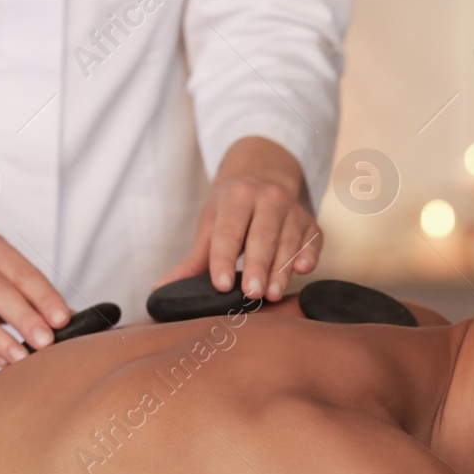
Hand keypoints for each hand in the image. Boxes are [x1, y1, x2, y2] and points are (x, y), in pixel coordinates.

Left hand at [156, 136, 322, 301]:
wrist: (264, 179)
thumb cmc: (232, 210)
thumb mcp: (210, 226)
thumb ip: (193, 261)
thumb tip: (160, 290)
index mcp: (237, 196)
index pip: (229, 230)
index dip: (224, 258)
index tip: (220, 284)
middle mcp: (269, 198)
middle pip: (262, 236)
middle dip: (257, 266)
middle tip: (251, 294)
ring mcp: (293, 210)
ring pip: (288, 241)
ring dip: (281, 270)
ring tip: (271, 295)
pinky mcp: (311, 224)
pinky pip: (313, 241)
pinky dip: (309, 255)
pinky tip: (302, 270)